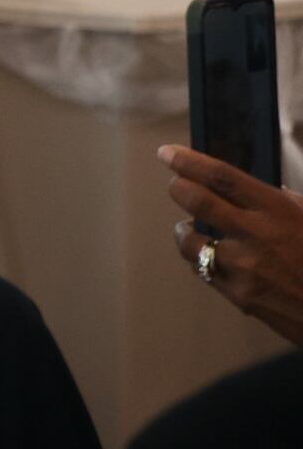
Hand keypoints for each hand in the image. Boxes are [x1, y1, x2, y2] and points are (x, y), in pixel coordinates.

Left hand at [160, 143, 302, 344]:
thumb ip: (281, 202)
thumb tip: (244, 189)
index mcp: (278, 210)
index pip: (221, 176)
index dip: (188, 161)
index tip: (167, 153)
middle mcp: (256, 235)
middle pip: (196, 201)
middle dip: (178, 188)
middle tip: (175, 184)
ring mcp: (244, 267)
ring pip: (189, 240)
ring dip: (184, 230)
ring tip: (189, 227)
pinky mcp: (238, 295)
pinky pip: (202, 270)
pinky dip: (201, 258)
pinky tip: (210, 256)